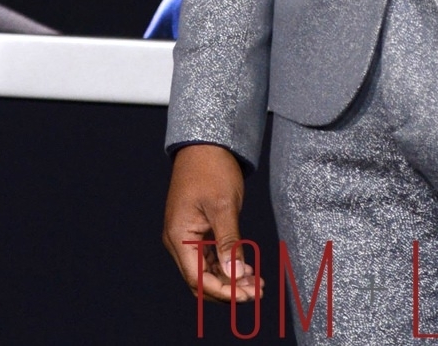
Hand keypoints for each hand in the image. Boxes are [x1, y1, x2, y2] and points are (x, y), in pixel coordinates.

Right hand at [163, 143, 263, 303]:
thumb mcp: (224, 206)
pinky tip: (247, 269)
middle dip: (229, 289)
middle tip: (258, 292)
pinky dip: (227, 264)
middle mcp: (179, 241)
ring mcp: (187, 236)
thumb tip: (237, 277)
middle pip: (202, 279)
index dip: (223, 291)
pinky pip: (210, 256)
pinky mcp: (197, 229)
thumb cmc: (212, 168)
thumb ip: (229, 243)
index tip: (248, 295)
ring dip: (230, 279)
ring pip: (207, 269)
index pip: (198, 279)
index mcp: (179, 237)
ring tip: (258, 283)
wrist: (207, 142)